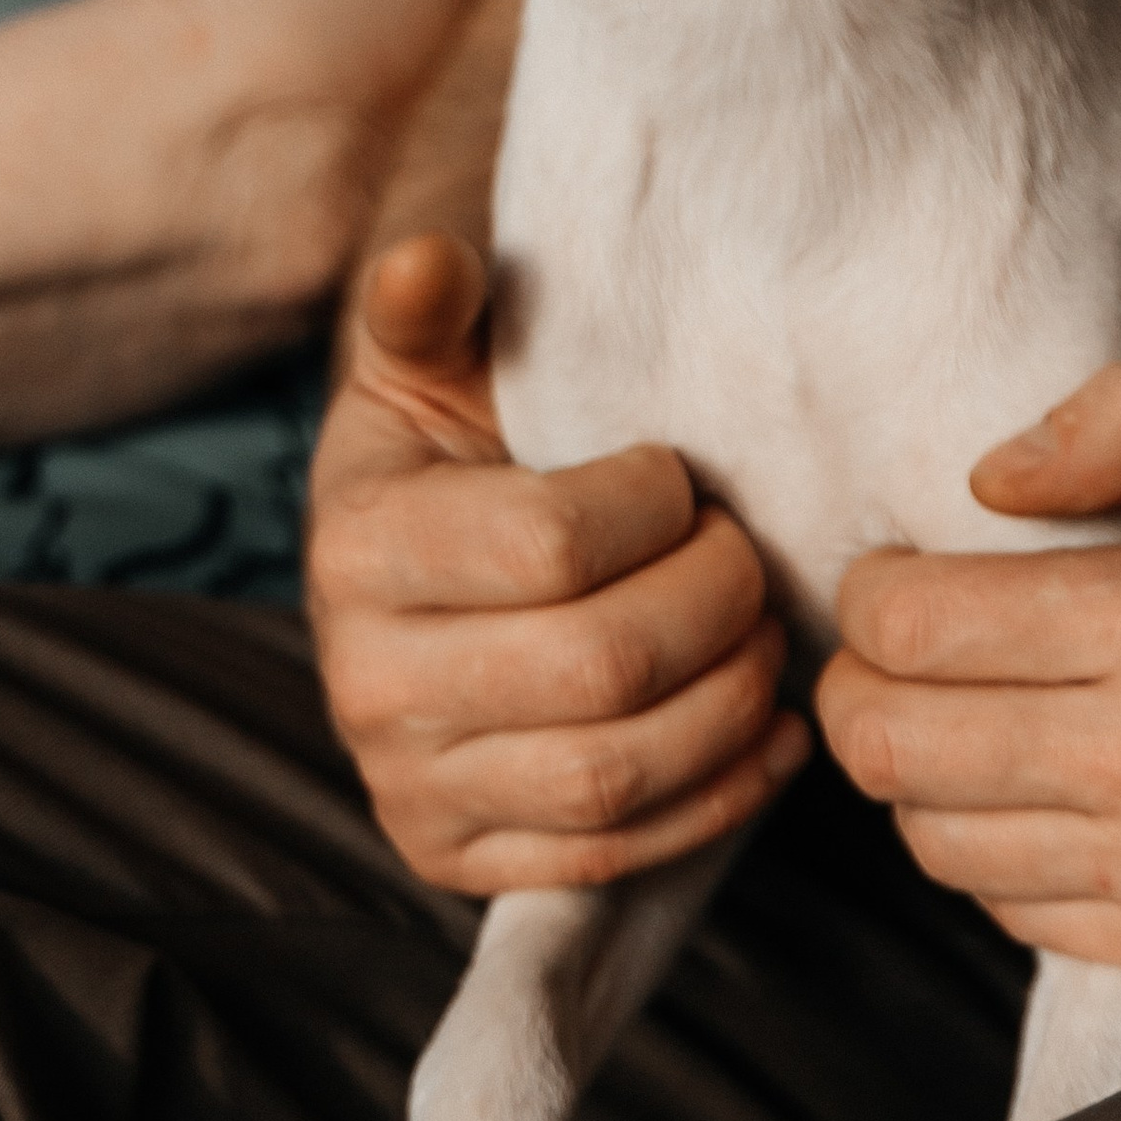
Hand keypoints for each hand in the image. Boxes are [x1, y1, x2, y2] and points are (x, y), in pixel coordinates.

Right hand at [305, 233, 804, 893]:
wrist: (409, 563)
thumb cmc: (455, 445)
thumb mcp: (434, 358)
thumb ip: (433, 303)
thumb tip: (430, 263)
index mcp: (355, 546)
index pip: (551, 546)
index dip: (657, 508)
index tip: (679, 477)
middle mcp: (364, 683)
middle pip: (602, 668)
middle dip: (716, 603)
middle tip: (745, 555)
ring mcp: (409, 785)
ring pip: (618, 772)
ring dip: (731, 702)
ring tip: (760, 636)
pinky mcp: (456, 857)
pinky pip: (614, 854)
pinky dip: (718, 796)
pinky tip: (765, 730)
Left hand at [818, 365, 1120, 979]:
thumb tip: (988, 475)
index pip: (912, 628)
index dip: (870, 593)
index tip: (898, 571)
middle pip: (891, 745)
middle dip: (861, 687)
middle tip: (894, 651)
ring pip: (934, 839)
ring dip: (916, 776)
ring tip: (959, 718)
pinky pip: (1013, 909)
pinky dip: (988, 852)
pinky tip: (1030, 792)